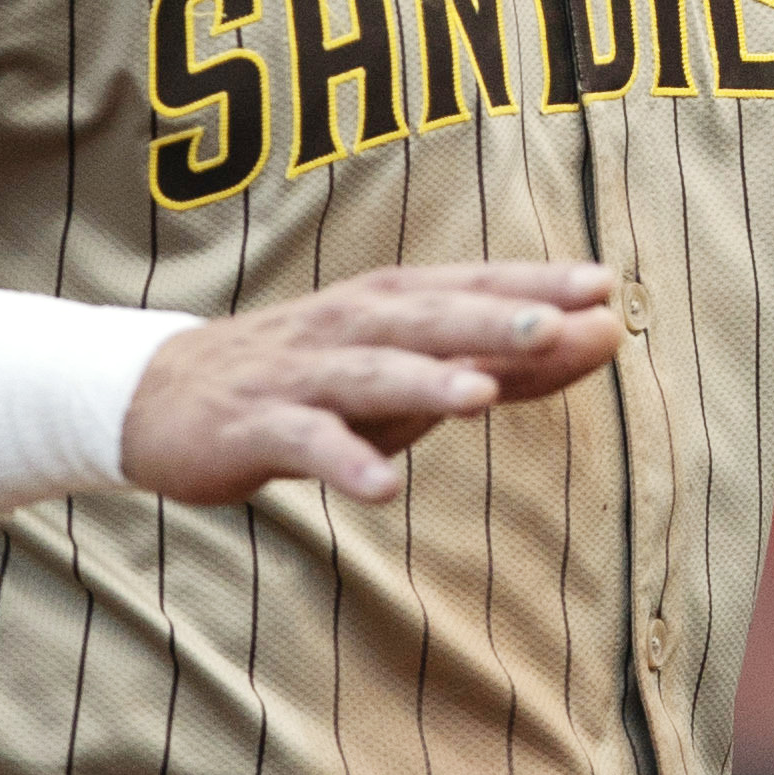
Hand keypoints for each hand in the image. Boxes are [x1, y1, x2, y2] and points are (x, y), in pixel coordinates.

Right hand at [123, 262, 623, 502]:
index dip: (534, 285)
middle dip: (491, 321)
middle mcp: (349, 328)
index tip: (604, 284)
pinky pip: (305, 444)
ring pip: (370, 374)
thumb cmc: (316, 380)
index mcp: (391, 305)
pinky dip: (344, 463)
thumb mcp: (412, 368)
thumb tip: (610, 334)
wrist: (163, 399)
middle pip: (427, 320)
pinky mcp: (255, 427)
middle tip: (559, 327)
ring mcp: (301, 376)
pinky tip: (383, 489)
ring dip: (424, 382)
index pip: (472, 285)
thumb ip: (510, 359)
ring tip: (480, 396)